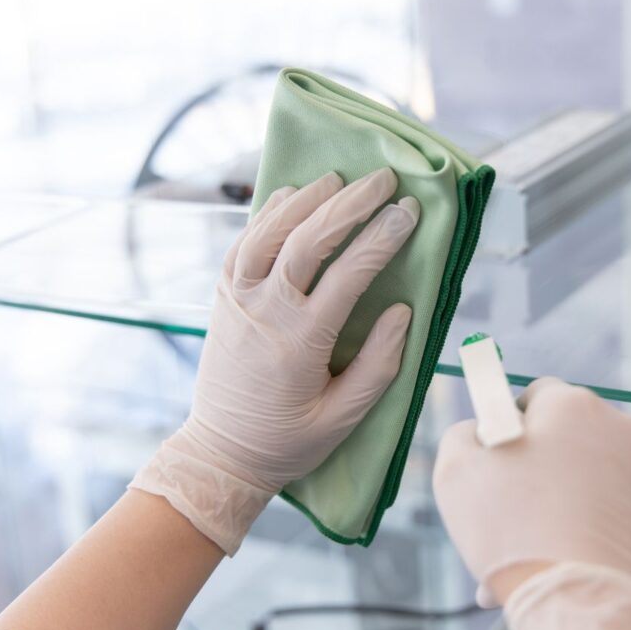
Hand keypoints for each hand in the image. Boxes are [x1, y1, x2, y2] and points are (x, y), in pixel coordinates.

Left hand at [131, 167, 419, 553]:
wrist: (221, 451)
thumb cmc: (289, 439)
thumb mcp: (343, 418)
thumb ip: (378, 365)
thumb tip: (403, 311)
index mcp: (299, 340)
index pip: (349, 274)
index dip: (383, 237)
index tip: (410, 210)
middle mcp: (264, 310)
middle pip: (308, 239)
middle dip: (349, 203)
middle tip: (383, 178)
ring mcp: (237, 298)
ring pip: (269, 232)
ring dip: (305, 199)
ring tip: (340, 178)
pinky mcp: (222, 296)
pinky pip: (243, 243)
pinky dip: (267, 214)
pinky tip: (291, 195)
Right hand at [433, 377, 630, 605]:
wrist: (582, 602)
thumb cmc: (513, 532)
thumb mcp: (456, 470)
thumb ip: (463, 435)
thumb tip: (477, 432)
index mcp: (571, 405)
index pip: (537, 396)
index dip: (510, 427)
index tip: (497, 462)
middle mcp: (620, 428)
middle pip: (570, 440)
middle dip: (540, 471)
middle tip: (511, 517)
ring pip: (595, 481)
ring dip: (565, 505)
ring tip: (534, 552)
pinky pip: (622, 515)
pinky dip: (598, 532)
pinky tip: (569, 563)